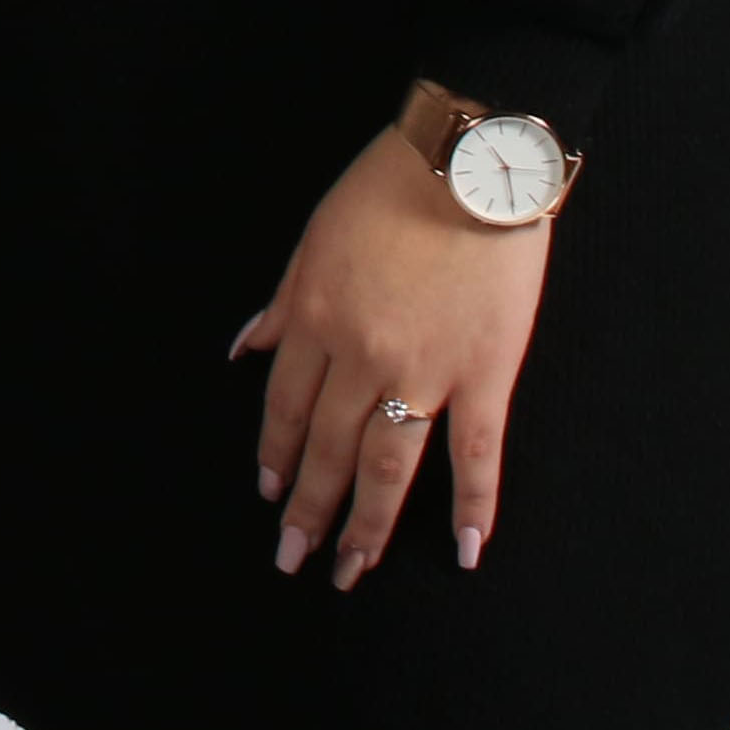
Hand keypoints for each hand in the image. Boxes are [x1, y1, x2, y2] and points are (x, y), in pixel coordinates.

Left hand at [237, 97, 551, 586]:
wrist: (469, 162)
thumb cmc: (389, 187)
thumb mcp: (314, 237)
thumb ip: (283, 302)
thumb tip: (245, 350)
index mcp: (316, 318)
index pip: (286, 407)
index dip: (274, 454)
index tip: (268, 494)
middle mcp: (362, 355)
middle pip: (330, 447)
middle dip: (308, 508)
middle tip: (293, 559)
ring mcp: (425, 370)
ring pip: (390, 465)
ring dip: (368, 523)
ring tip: (352, 567)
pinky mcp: (484, 374)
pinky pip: (476, 453)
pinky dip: (473, 505)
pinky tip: (466, 550)